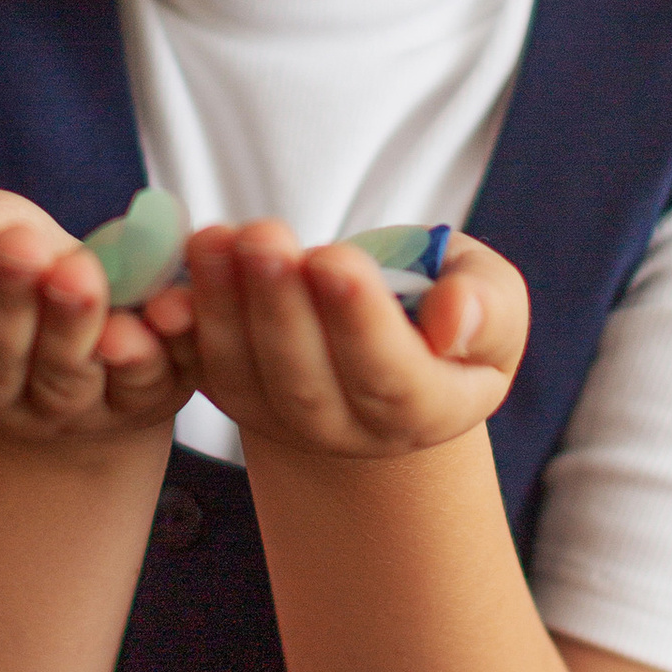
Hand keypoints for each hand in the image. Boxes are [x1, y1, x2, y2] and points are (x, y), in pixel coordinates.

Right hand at [0, 190, 186, 450]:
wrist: (68, 285)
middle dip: (6, 305)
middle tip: (18, 249)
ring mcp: (60, 412)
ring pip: (62, 382)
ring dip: (71, 328)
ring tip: (78, 272)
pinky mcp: (132, 402)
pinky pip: (141, 386)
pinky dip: (150, 353)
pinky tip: (158, 313)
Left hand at [144, 226, 525, 464]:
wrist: (386, 335)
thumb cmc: (447, 307)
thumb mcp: (494, 300)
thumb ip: (487, 308)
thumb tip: (454, 317)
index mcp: (430, 411)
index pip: (394, 381)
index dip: (360, 324)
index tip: (334, 262)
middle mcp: (355, 433)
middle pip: (308, 384)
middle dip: (280, 307)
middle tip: (264, 237)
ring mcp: (288, 422)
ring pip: (247, 376)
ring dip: (223, 306)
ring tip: (215, 239)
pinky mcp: (237, 394)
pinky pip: (203, 363)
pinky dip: (185, 320)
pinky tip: (177, 267)